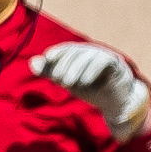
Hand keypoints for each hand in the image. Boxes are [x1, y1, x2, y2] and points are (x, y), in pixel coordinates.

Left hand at [30, 41, 150, 141]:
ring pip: (90, 55)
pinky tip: (84, 81)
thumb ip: (51, 72)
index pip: (67, 49)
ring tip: (67, 83)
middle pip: (77, 51)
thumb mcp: (67, 81)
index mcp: (80, 54)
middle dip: (64, 63)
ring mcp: (106, 57)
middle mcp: (92, 52)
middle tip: (58, 79)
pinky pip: (105, 61)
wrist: (115, 102)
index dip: (57, 51)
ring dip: (76, 68)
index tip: (48, 58)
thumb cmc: (90, 89)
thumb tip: (33, 62)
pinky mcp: (117, 65)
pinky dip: (92, 69)